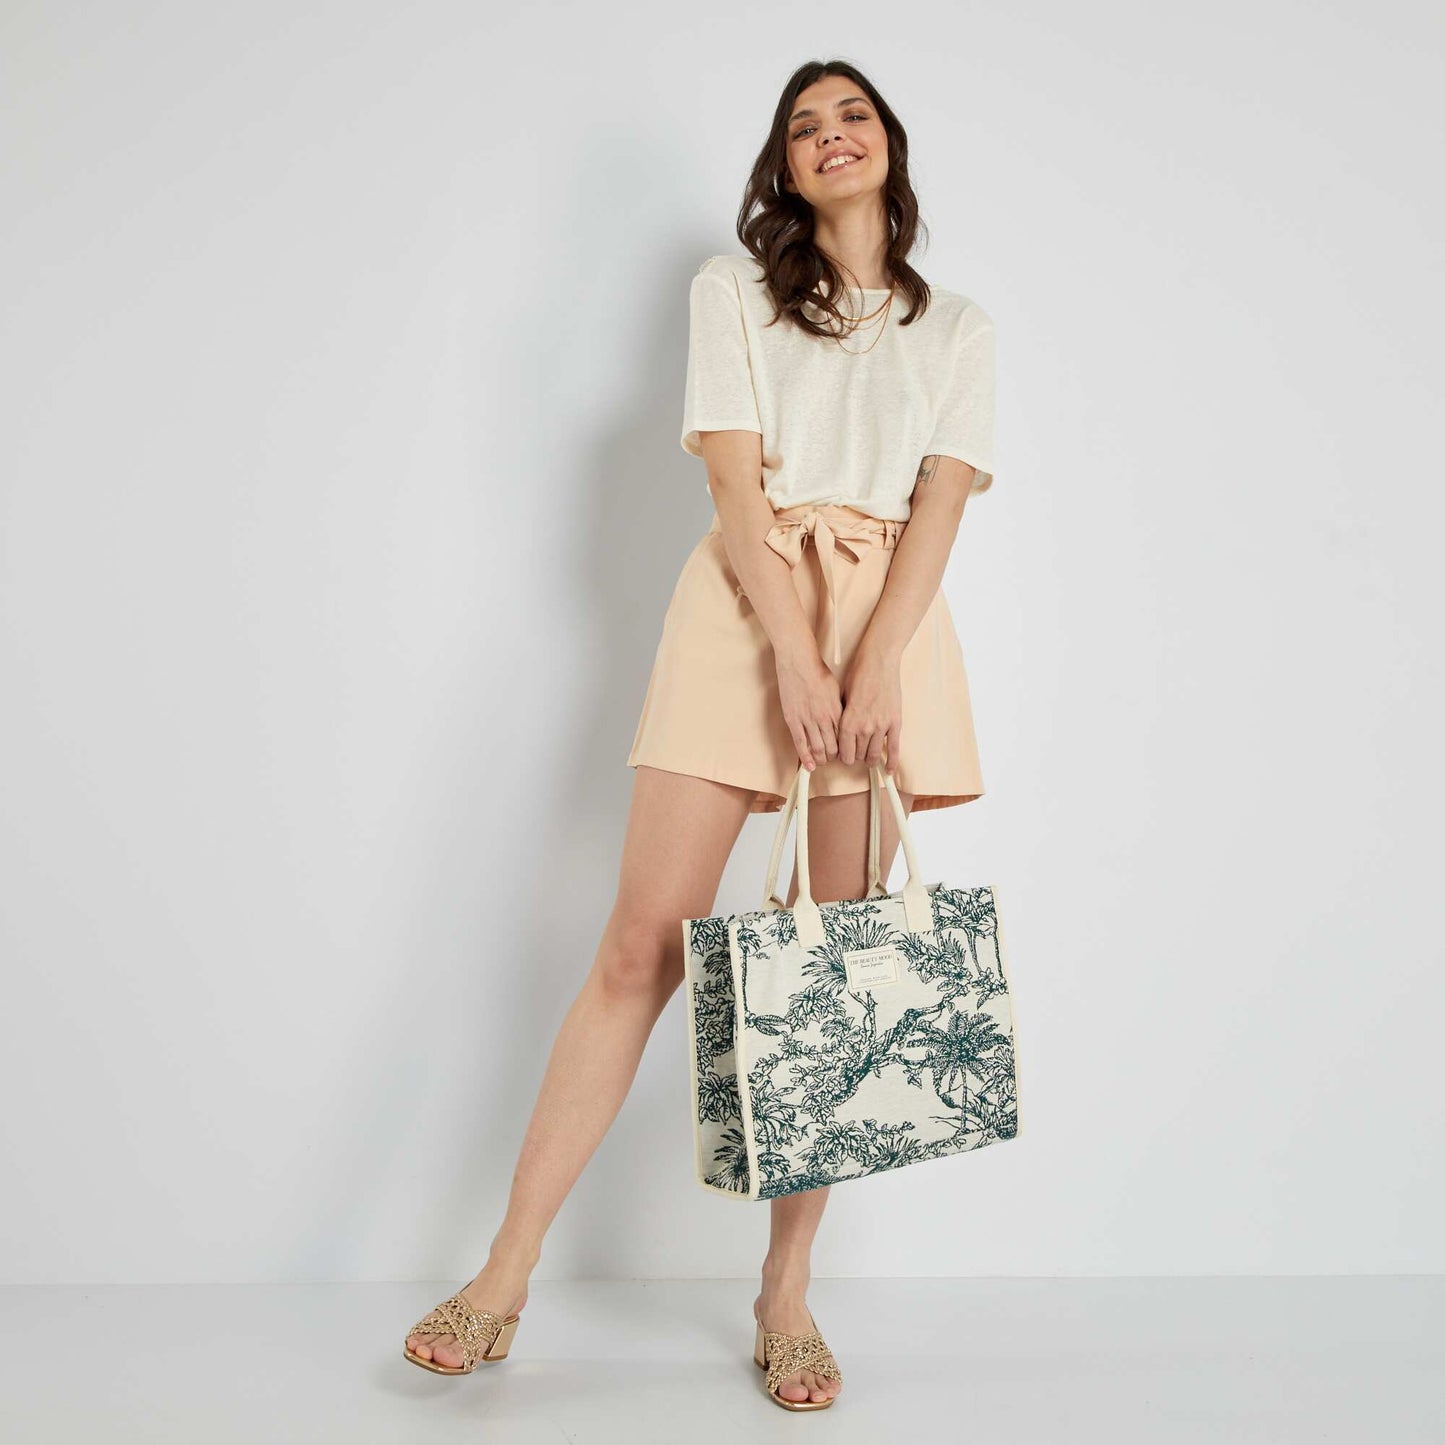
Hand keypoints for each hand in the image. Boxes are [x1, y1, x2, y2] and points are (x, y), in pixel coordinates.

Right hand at [775, 651, 840, 770]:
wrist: (798, 661)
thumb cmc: (817, 671)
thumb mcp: (836, 689)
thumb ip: (838, 707)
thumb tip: (841, 719)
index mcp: (837, 710)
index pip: (844, 737)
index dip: (845, 748)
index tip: (844, 752)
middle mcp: (824, 718)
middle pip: (832, 746)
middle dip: (834, 757)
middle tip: (832, 760)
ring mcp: (808, 720)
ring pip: (817, 748)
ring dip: (820, 759)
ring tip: (821, 763)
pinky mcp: (793, 719)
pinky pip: (800, 743)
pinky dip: (805, 757)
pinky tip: (808, 766)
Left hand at [839, 644, 902, 773]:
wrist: (879, 662)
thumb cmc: (858, 675)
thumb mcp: (841, 697)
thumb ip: (841, 718)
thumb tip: (838, 733)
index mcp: (847, 722)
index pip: (844, 753)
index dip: (843, 757)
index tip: (844, 755)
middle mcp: (864, 728)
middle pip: (858, 756)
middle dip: (856, 757)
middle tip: (856, 754)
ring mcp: (881, 727)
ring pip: (873, 755)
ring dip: (869, 760)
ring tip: (868, 759)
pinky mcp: (895, 723)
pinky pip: (893, 749)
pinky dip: (891, 762)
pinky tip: (889, 772)